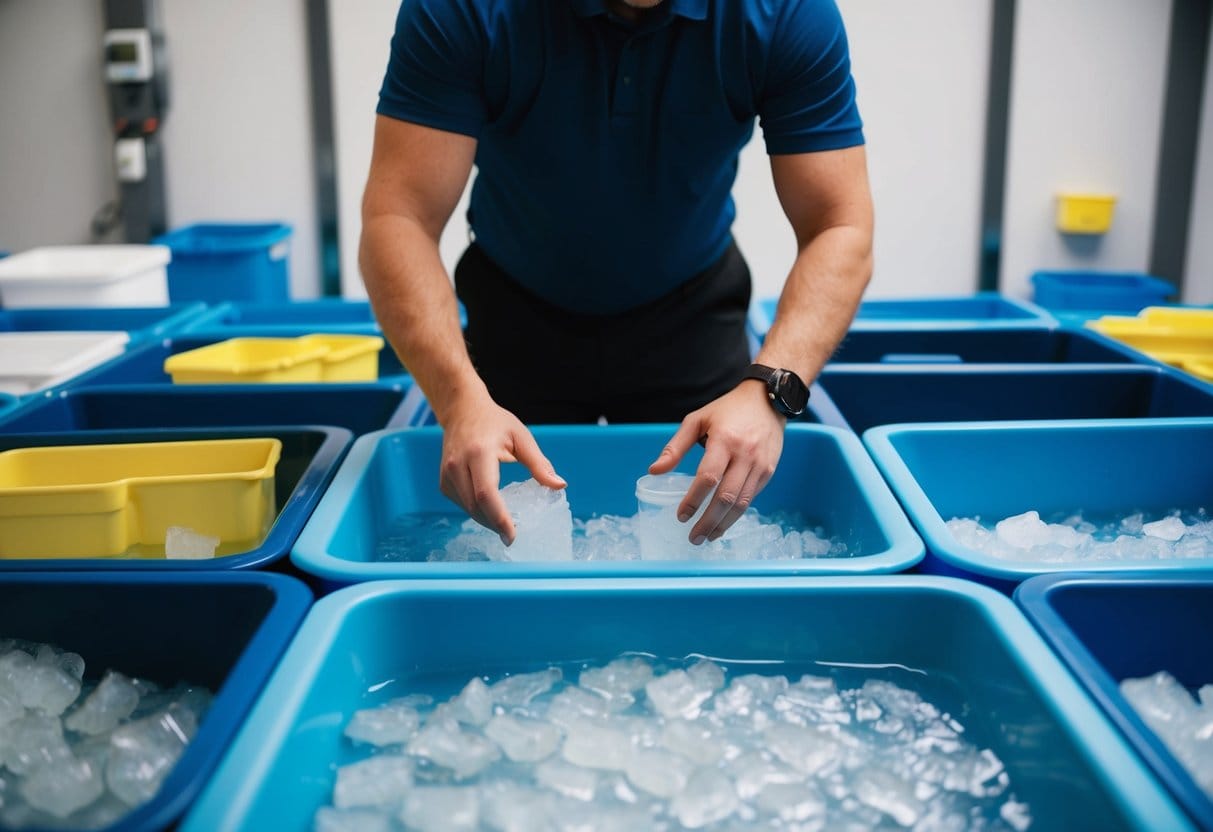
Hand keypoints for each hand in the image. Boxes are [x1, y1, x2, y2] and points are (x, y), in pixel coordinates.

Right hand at [438, 394, 565, 544]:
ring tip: (504, 524)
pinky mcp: (443, 481)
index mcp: (479, 452)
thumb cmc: (495, 422)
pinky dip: (477, 511)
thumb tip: (560, 486)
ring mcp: (446, 474)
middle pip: (476, 506)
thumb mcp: (521, 437)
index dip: (499, 518)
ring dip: (486, 520)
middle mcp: (457, 464)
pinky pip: (462, 504)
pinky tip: (490, 510)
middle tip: (511, 536)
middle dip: (495, 524)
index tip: (512, 536)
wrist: (462, 410)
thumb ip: (539, 464)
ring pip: (467, 508)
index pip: (487, 493)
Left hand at [648, 381, 784, 544]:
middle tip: (693, 537)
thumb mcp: (697, 420)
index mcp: (724, 440)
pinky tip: (723, 523)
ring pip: (742, 503)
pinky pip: (751, 498)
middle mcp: (745, 455)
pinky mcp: (768, 471)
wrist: (767, 401)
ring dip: (723, 524)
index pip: (708, 477)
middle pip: (726, 497)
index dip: (694, 500)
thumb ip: (675, 447)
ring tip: (707, 537)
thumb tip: (654, 471)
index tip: (681, 516)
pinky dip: (736, 514)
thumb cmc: (727, 410)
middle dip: (708, 521)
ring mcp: (759, 465)